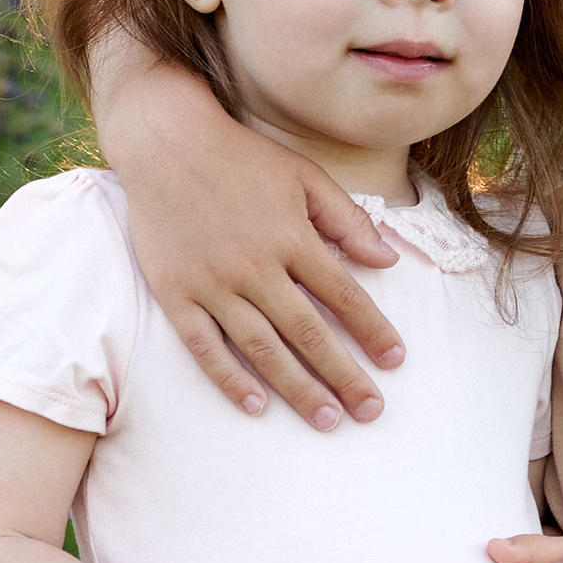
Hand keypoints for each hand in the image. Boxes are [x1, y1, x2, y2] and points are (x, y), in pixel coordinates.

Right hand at [110, 69, 404, 428]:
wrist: (166, 142)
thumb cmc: (242, 158)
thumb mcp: (304, 176)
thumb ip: (347, 220)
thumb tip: (386, 262)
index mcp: (291, 236)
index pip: (343, 295)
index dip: (372, 331)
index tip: (395, 361)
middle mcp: (254, 266)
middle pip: (309, 333)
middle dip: (344, 376)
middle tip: (370, 411)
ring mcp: (212, 283)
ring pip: (262, 348)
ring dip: (297, 388)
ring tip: (326, 420)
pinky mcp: (175, 293)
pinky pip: (205, 347)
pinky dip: (230, 379)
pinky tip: (256, 405)